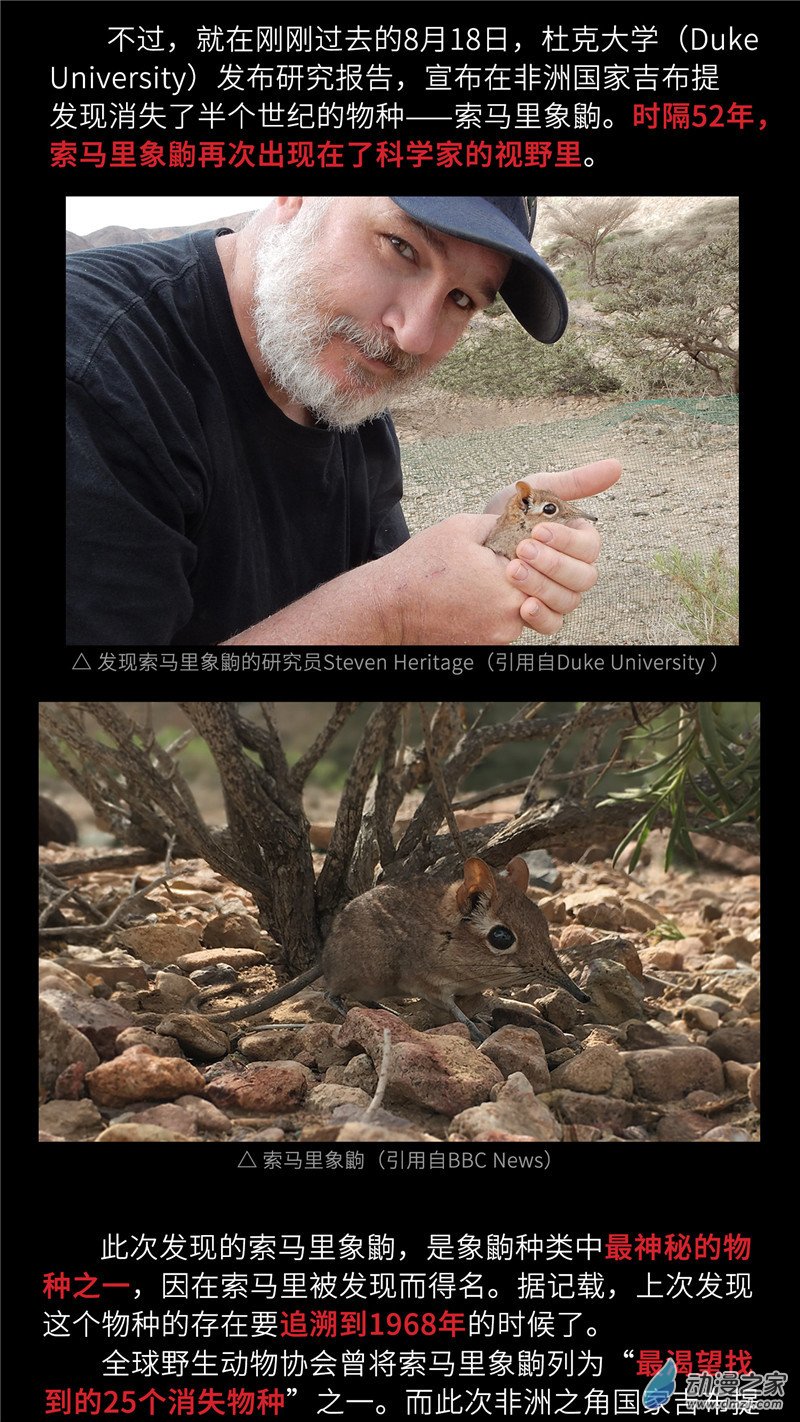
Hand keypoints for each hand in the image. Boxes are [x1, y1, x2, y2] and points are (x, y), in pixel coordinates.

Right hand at [375, 514, 529, 643]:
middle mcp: (511, 616)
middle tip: (494, 567)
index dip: (531, 553)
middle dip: (524, 576)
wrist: (389, 607)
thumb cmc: (420, 568)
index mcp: (510, 582)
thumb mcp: (462, 528)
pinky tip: (470, 600)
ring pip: (523, 611)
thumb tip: (525, 524)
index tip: (511, 549)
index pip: (544, 564)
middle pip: (539, 591)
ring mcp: (499, 636)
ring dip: (509, 596)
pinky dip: (493, 613)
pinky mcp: (486, 647)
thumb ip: (503, 524)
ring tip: (477, 583)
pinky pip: (503, 626)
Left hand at [488, 458, 620, 634]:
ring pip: (568, 600)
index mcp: (579, 543)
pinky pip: (552, 624)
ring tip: (512, 571)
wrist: (475, 540)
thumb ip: (576, 481)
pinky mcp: (541, 615)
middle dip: (552, 563)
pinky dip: (541, 617)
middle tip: (523, 550)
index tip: (539, 530)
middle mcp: (574, 571)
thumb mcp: (539, 491)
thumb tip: (616, 466)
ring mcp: (559, 595)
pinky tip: (523, 606)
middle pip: (583, 577)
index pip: (590, 547)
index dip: (567, 541)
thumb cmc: (511, 514)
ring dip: (542, 586)